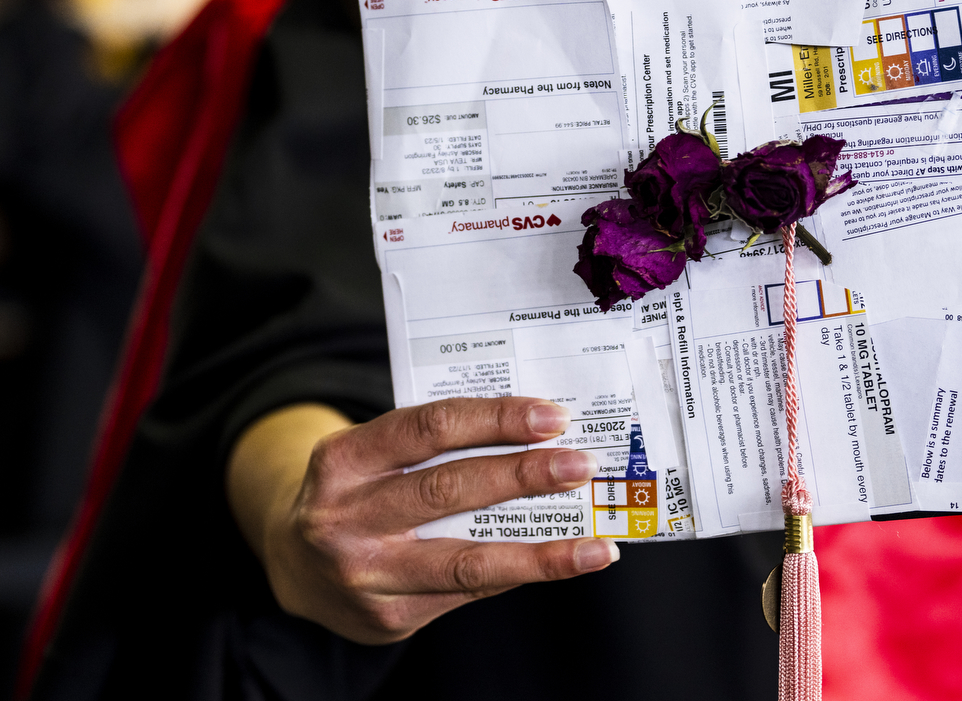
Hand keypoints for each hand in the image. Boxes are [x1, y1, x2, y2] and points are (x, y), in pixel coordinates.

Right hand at [226, 397, 617, 643]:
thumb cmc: (357, 492)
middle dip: (524, 476)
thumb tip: (535, 439)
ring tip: (595, 546)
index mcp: (342, 459)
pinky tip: (559, 564)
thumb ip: (433, 444)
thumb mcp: (373, 455)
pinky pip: (467, 592)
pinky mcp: (387, 617)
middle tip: (580, 466)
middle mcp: (345, 517)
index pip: (429, 427)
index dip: (495, 419)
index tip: (550, 417)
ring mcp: (364, 574)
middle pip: (450, 489)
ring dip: (540, 553)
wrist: (294, 565)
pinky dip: (518, 575)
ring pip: (467, 561)